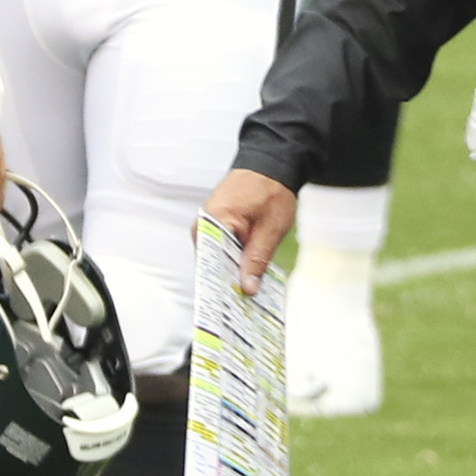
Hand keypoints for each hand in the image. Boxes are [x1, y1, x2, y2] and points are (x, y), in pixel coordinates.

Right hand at [204, 169, 297, 295]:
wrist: (270, 166)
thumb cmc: (270, 190)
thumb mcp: (270, 229)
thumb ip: (257, 260)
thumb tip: (247, 288)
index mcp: (214, 221)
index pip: (210, 263)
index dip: (221, 288)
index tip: (229, 310)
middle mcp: (205, 223)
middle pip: (213, 264)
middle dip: (229, 284)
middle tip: (244, 307)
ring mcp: (209, 224)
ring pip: (218, 259)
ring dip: (232, 274)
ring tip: (247, 295)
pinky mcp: (216, 226)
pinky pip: (222, 250)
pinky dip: (234, 262)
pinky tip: (247, 276)